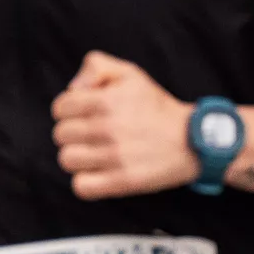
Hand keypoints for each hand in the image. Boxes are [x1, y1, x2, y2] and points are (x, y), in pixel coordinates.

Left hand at [52, 50, 196, 198]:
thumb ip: (96, 66)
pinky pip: (81, 187)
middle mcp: (108, 128)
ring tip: (95, 153)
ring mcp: (115, 157)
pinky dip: (86, 182)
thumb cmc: (155, 107)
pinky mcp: (122, 182)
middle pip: (61, 135)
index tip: (84, 114)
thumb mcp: (130, 73)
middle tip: (93, 134)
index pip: (60, 108)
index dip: (69, 110)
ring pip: (67, 160)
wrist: (193, 139)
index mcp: (106, 100)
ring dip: (78, 157)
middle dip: (73, 133)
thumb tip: (72, 88)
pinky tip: (99, 172)